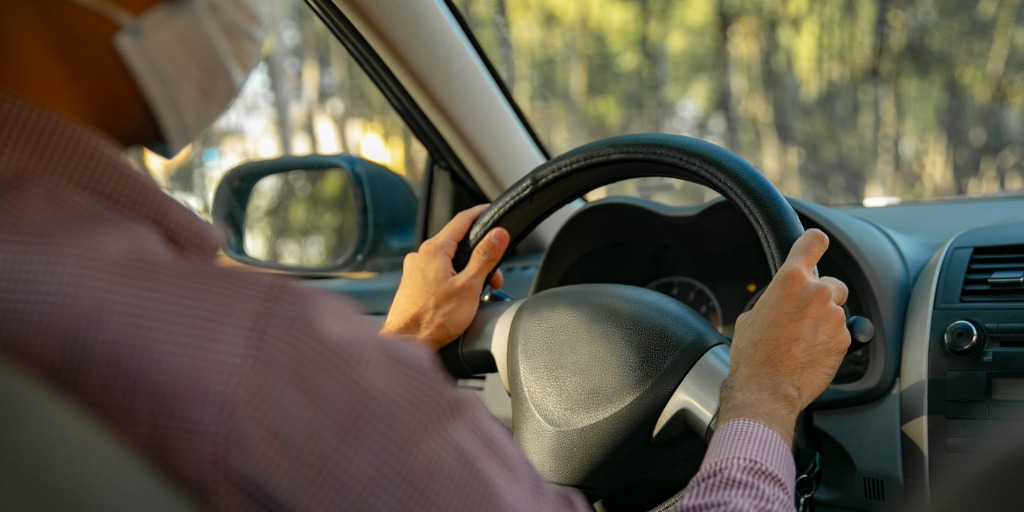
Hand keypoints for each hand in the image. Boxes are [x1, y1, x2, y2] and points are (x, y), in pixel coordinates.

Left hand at [380, 205, 510, 349]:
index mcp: (434, 250)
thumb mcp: (469, 286)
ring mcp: (414, 271)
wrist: (406, 344)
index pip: (462, 220)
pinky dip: (454, 281)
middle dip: (480, 257)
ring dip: (468, 273)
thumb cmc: (433, 319)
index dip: (480, 214)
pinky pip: (438, 275)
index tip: (492, 210)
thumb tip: (498, 234)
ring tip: (478, 295)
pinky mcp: (413, 286)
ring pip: (448, 262)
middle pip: (457, 245)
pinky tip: (461, 301)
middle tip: (494, 278)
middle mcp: (420, 257)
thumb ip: (485, 257)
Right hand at [718, 229, 849, 446]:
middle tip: (803, 315)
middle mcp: (816, 293)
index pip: (813, 242)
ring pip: (836, 310)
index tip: (815, 246)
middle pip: (831, 282)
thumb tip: (780, 302)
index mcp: (789, 280)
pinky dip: (829, 340)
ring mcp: (834, 317)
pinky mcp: (844, 339)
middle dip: (821, 296)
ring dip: (824, 320)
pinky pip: (841, 333)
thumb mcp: (752, 316)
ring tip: (802, 340)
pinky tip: (810, 353)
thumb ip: (774, 299)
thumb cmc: (753, 355)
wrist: (766, 388)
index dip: (814, 243)